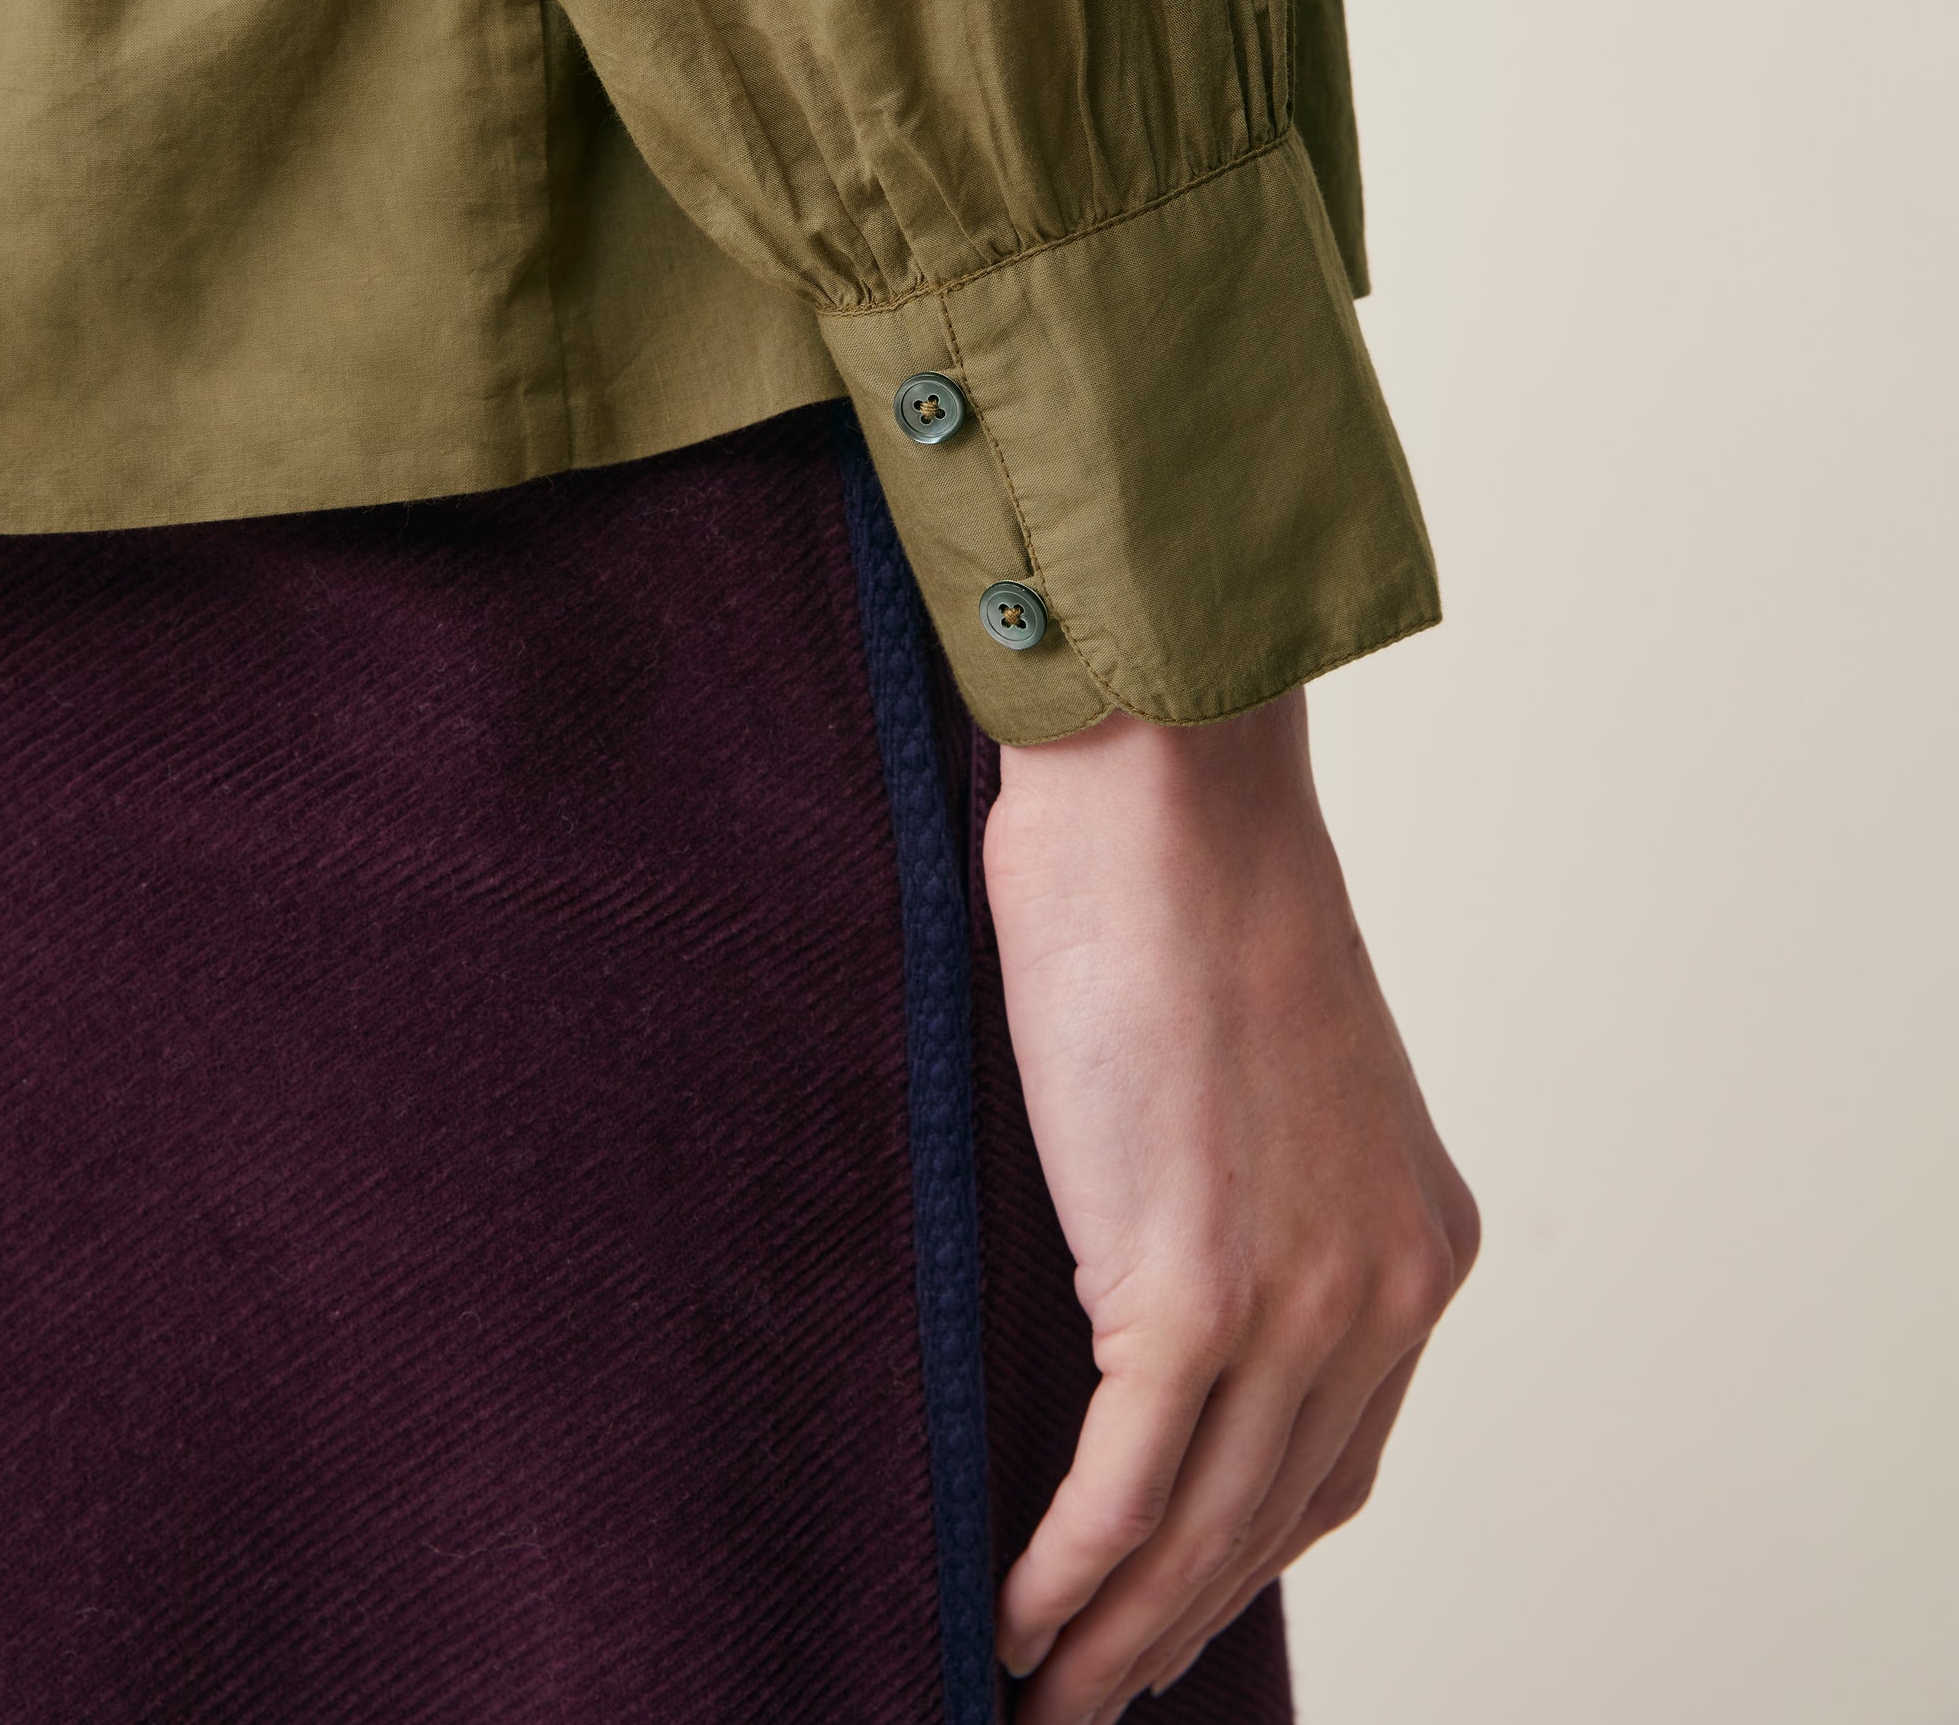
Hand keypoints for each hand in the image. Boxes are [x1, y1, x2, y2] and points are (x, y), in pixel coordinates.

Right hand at [985, 688, 1477, 1721]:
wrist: (1165, 794)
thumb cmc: (1185, 899)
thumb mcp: (1263, 1085)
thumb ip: (1246, 1211)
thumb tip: (1151, 1316)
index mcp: (1416, 1241)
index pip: (1337, 1465)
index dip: (1242, 1561)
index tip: (1167, 1615)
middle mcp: (1383, 1287)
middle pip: (1274, 1523)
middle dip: (1174, 1628)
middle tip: (1085, 1699)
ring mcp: (1296, 1297)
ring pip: (1201, 1530)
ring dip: (1111, 1638)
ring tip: (1037, 1694)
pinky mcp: (1190, 1287)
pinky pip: (1122, 1486)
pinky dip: (1062, 1573)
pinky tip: (1011, 1617)